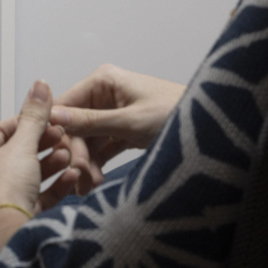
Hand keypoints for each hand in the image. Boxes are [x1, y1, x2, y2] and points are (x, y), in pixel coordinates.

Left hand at [0, 81, 78, 267]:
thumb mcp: (23, 145)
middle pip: (18, 152)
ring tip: (70, 155)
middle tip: (64, 136)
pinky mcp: (15, 214)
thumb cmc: (2, 191)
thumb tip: (39, 87)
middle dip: (44, 144)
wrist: (8, 233)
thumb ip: (35, 116)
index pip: (3, 130)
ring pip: (30, 173)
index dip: (30, 123)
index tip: (51, 119)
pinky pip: (37, 193)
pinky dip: (55, 184)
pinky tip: (72, 176)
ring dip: (52, 163)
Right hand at [46, 65, 184, 181]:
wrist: (214, 129)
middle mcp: (104, 93)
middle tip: (80, 178)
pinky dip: (98, 163)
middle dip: (77, 153)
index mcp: (103, 81)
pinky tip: (94, 181)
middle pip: (76, 126)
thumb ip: (90, 121)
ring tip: (89, 186)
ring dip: (87, 163)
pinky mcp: (124, 130)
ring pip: (88, 140)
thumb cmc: (177, 115)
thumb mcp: (130, 122)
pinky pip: (102, 147)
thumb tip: (53, 117)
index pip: (65, 105)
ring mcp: (114, 112)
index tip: (56, 157)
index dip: (58, 131)